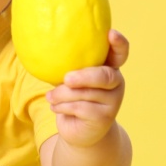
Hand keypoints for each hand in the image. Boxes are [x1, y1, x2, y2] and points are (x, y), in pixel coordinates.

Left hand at [46, 30, 127, 148]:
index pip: (121, 53)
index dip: (119, 43)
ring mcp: (113, 102)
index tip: (111, 33)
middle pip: (105, 76)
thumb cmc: (72, 97)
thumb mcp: (71, 79)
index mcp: (109, 67)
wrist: (80, 131)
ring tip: (50, 97)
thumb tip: (45, 48)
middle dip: (84, 76)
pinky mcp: (104, 118)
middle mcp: (116, 83)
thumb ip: (68, 66)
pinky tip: (54, 107)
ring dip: (62, 95)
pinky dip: (62, 107)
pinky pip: (80, 108)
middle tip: (66, 78)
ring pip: (85, 94)